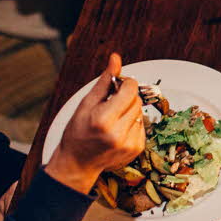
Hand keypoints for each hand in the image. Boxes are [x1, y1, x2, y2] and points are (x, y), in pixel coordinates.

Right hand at [45, 53, 145, 193]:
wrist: (78, 163)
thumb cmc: (78, 132)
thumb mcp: (87, 103)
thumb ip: (105, 80)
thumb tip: (116, 58)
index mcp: (103, 120)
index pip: (130, 90)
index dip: (125, 84)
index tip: (117, 86)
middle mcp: (118, 133)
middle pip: (136, 101)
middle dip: (126, 98)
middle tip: (111, 104)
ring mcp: (130, 143)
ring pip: (140, 112)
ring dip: (129, 111)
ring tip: (112, 120)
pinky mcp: (137, 148)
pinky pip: (142, 125)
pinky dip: (132, 123)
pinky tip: (118, 130)